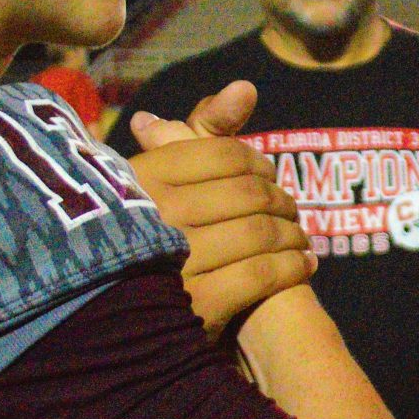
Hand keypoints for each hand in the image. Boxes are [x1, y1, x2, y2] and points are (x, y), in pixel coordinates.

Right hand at [128, 83, 313, 338]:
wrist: (117, 330)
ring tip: (299, 240)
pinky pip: (261, 275)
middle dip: (280, 202)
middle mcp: (153, 216)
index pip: (221, 155)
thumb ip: (204, 129)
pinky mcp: (195, 306)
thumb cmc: (143, 240)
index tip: (268, 176)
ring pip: (260, 233)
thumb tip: (247, 88)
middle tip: (291, 213)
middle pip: (247, 194)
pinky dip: (291, 268)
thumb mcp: (159, 179)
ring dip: (293, 235)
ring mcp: (172, 263)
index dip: (256, 163)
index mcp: (138, 181)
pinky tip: (301, 266)